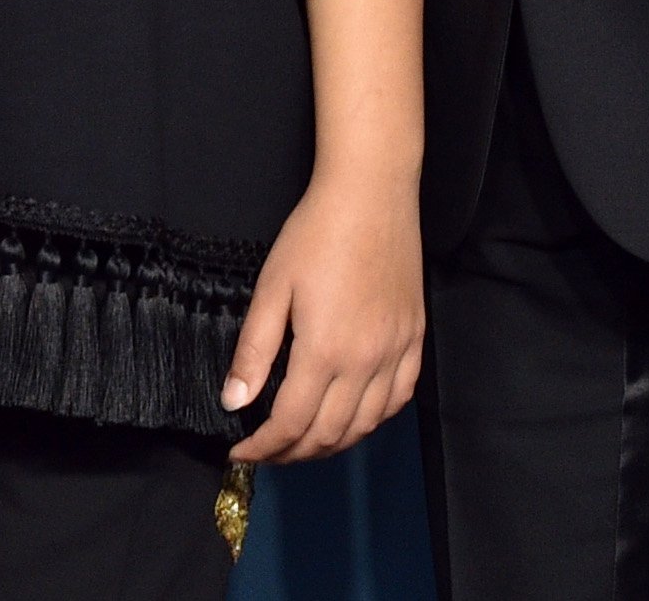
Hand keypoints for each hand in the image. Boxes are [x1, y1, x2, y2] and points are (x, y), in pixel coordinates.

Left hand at [221, 166, 424, 465]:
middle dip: (292, 453)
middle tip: (267, 451)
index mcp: (325, 352)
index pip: (291, 424)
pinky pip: (398, 400)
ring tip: (303, 442)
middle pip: (329, 434)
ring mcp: (396, 353)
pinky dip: (372, 421)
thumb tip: (234, 403)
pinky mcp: (414, 340)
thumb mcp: (272, 288)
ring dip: (331, 444)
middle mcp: (366, 362)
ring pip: (365, 426)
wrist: (371, 195)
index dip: (263, 448)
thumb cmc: (315, 234)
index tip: (240, 452)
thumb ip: (254, 351)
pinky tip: (353, 418)